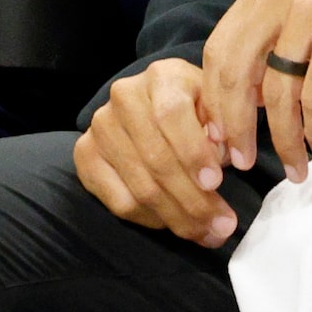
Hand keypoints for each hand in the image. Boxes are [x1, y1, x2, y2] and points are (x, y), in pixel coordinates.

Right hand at [74, 56, 238, 245]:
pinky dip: (151, 220)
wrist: (154, 108)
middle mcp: (124, 97)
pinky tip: (173, 223)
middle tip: (223, 226)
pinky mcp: (86, 155)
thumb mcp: (217, 109)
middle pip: (156, 158)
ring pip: (141, 186)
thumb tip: (225, 157)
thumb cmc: (196, 112)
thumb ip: (225, 128)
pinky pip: (120, 201)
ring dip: (177, 217)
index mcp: (162, 77)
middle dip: (193, 200)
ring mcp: (101, 126)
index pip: (171, 114)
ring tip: (206, 233)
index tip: (216, 183)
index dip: (193, 152)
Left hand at [201, 0, 311, 184]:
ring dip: (284, 141)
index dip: (215, 99)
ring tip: (294, 170)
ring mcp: (307, 16)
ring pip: (277, 96)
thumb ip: (276, 30)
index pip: (218, 51)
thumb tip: (253, 91)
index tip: (220, 133)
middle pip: (235, 76)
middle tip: (243, 161)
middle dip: (235, 128)